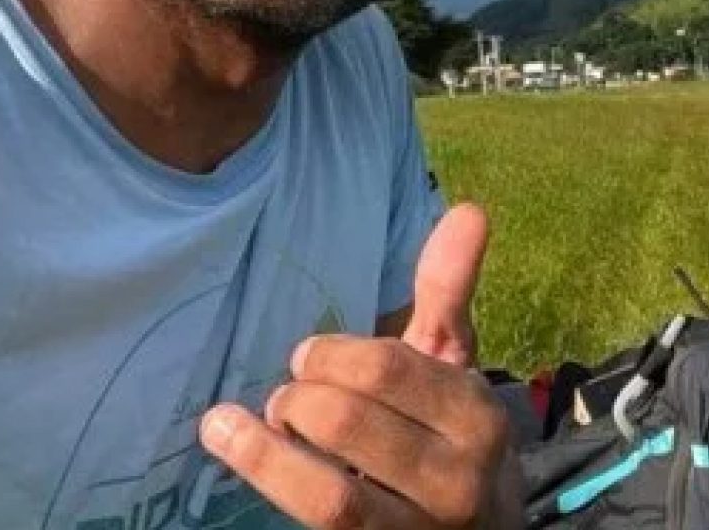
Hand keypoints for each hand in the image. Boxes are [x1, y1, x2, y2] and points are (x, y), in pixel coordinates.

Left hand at [200, 204, 521, 527]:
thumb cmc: (448, 438)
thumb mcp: (452, 367)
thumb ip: (448, 293)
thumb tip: (467, 209)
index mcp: (477, 417)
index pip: (387, 368)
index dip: (331, 356)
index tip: (308, 357)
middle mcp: (460, 481)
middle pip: (348, 421)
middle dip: (299, 399)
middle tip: (286, 395)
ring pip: (331, 492)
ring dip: (273, 448)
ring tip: (252, 424)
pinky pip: (321, 521)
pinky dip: (268, 477)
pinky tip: (231, 445)